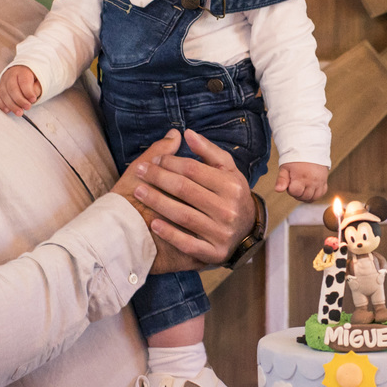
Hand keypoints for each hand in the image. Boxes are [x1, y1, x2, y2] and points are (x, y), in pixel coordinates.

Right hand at [0, 65, 41, 115]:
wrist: (19, 73)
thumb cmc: (30, 79)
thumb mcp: (37, 81)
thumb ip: (36, 89)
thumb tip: (31, 99)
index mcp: (22, 72)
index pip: (24, 82)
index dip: (28, 92)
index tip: (33, 100)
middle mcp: (10, 76)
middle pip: (12, 89)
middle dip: (20, 100)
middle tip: (27, 108)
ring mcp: (3, 83)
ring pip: (4, 94)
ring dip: (12, 105)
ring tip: (19, 113)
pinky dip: (2, 105)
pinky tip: (8, 110)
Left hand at [122, 129, 255, 268]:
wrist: (247, 230)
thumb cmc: (231, 194)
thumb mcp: (226, 170)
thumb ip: (207, 151)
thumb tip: (186, 133)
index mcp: (231, 185)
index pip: (193, 170)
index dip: (170, 162)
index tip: (153, 160)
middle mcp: (228, 209)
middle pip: (185, 190)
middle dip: (159, 178)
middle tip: (140, 171)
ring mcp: (221, 232)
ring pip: (183, 215)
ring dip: (158, 202)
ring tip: (139, 192)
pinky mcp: (214, 253)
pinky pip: (188, 243)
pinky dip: (170, 234)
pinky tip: (154, 223)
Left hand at [275, 161, 328, 201]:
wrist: (309, 149)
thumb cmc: (296, 159)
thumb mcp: (285, 168)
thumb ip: (281, 180)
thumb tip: (278, 190)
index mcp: (301, 177)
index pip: (295, 193)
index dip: (290, 190)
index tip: (290, 182)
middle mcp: (312, 181)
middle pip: (304, 197)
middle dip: (298, 193)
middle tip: (296, 184)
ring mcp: (319, 182)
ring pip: (313, 198)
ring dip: (306, 196)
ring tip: (302, 187)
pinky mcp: (324, 181)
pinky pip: (321, 194)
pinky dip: (315, 194)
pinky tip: (310, 188)